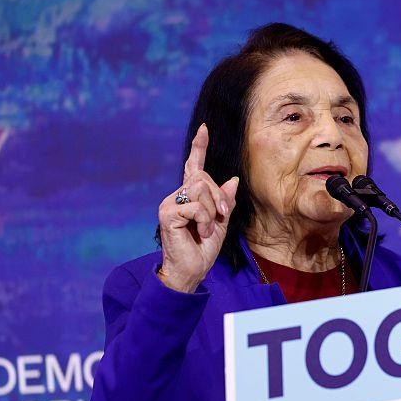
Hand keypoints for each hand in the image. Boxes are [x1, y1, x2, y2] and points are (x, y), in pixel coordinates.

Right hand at [157, 124, 238, 292]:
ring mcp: (169, 203)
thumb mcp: (221, 223)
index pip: (194, 167)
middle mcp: (177, 195)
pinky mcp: (167, 213)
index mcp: (190, 196)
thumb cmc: (204, 249)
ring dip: (211, 212)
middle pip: (203, 178)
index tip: (204, 129)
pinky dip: (205, 221)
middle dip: (219, 198)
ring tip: (207, 230)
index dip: (199, 147)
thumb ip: (225, 203)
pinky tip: (201, 233)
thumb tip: (233, 180)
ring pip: (200, 189)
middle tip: (220, 218)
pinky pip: (195, 206)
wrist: (192, 271)